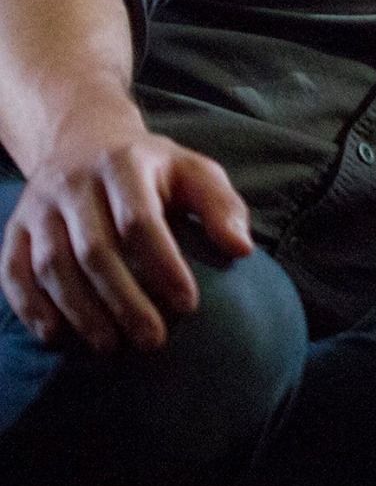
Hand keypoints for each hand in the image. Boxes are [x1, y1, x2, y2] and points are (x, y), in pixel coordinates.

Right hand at [2, 126, 251, 353]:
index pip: (140, 220)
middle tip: (152, 340)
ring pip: (51, 265)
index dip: (163, 265)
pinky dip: (31, 307)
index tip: (188, 305)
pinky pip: (13, 272)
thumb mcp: (194, 171)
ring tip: (110, 346)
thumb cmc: (152, 168)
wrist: (82, 139)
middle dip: (124, 301)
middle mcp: (74, 183)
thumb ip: (222, 206)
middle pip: (94, 250)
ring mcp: (38, 206)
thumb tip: (242, 249)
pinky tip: (56, 337)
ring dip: (80, 312)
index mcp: (124, 165)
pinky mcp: (14, 228)